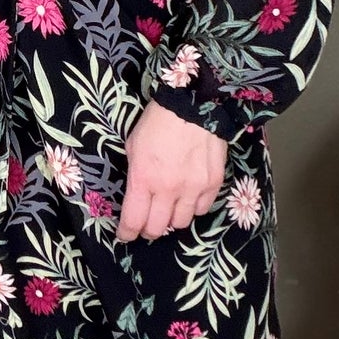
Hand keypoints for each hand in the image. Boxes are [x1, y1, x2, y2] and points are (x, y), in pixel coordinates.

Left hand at [116, 97, 226, 240]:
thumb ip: (136, 175)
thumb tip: (137, 195)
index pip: (133, 221)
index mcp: (143, 179)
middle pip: (158, 229)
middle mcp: (168, 189)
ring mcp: (193, 188)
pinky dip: (194, 207)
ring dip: (172, 219)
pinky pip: (203, 209)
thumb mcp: (133, 147)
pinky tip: (189, 197)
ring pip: (182, 222)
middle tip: (147, 225)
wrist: (192, 104)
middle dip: (149, 230)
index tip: (125, 234)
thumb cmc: (157, 122)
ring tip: (170, 209)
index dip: (127, 233)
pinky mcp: (213, 183)